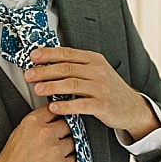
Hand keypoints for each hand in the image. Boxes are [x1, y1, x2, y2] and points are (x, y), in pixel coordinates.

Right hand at [0, 106, 75, 161]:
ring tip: (55, 153)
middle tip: (60, 138)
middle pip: (68, 124)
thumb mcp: (19, 132)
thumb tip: (52, 118)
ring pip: (73, 141)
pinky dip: (69, 161)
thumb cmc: (11, 160)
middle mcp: (45, 134)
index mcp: (33, 122)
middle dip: (65, 131)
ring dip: (68, 147)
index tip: (61, 118)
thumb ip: (37, 123)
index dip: (59, 115)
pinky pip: (75, 159)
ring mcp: (55, 150)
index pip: (56, 110)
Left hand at [24, 46, 160, 141]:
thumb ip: (76, 66)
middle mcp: (97, 71)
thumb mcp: (95, 72)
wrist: (132, 107)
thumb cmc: (108, 89)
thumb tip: (47, 63)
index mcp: (93, 59)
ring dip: (52, 86)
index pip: (67, 54)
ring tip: (37, 89)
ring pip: (72, 84)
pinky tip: (53, 107)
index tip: (32, 56)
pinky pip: (81, 105)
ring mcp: (101, 88)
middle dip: (45, 71)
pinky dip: (66, 106)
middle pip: (66, 68)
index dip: (48, 54)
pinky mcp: (103, 105)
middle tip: (28, 75)